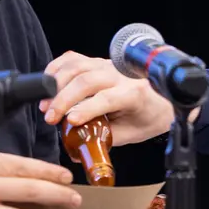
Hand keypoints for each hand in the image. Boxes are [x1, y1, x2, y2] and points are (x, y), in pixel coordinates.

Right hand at [41, 52, 173, 144]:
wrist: (161, 99)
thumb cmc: (147, 117)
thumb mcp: (130, 135)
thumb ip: (103, 138)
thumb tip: (76, 150)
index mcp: (133, 94)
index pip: (107, 98)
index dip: (86, 109)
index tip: (69, 121)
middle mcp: (120, 75)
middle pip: (87, 80)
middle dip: (63, 99)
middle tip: (50, 118)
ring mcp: (108, 65)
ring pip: (77, 67)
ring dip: (56, 85)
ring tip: (46, 105)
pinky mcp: (97, 62)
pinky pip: (72, 58)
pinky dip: (57, 68)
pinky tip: (48, 83)